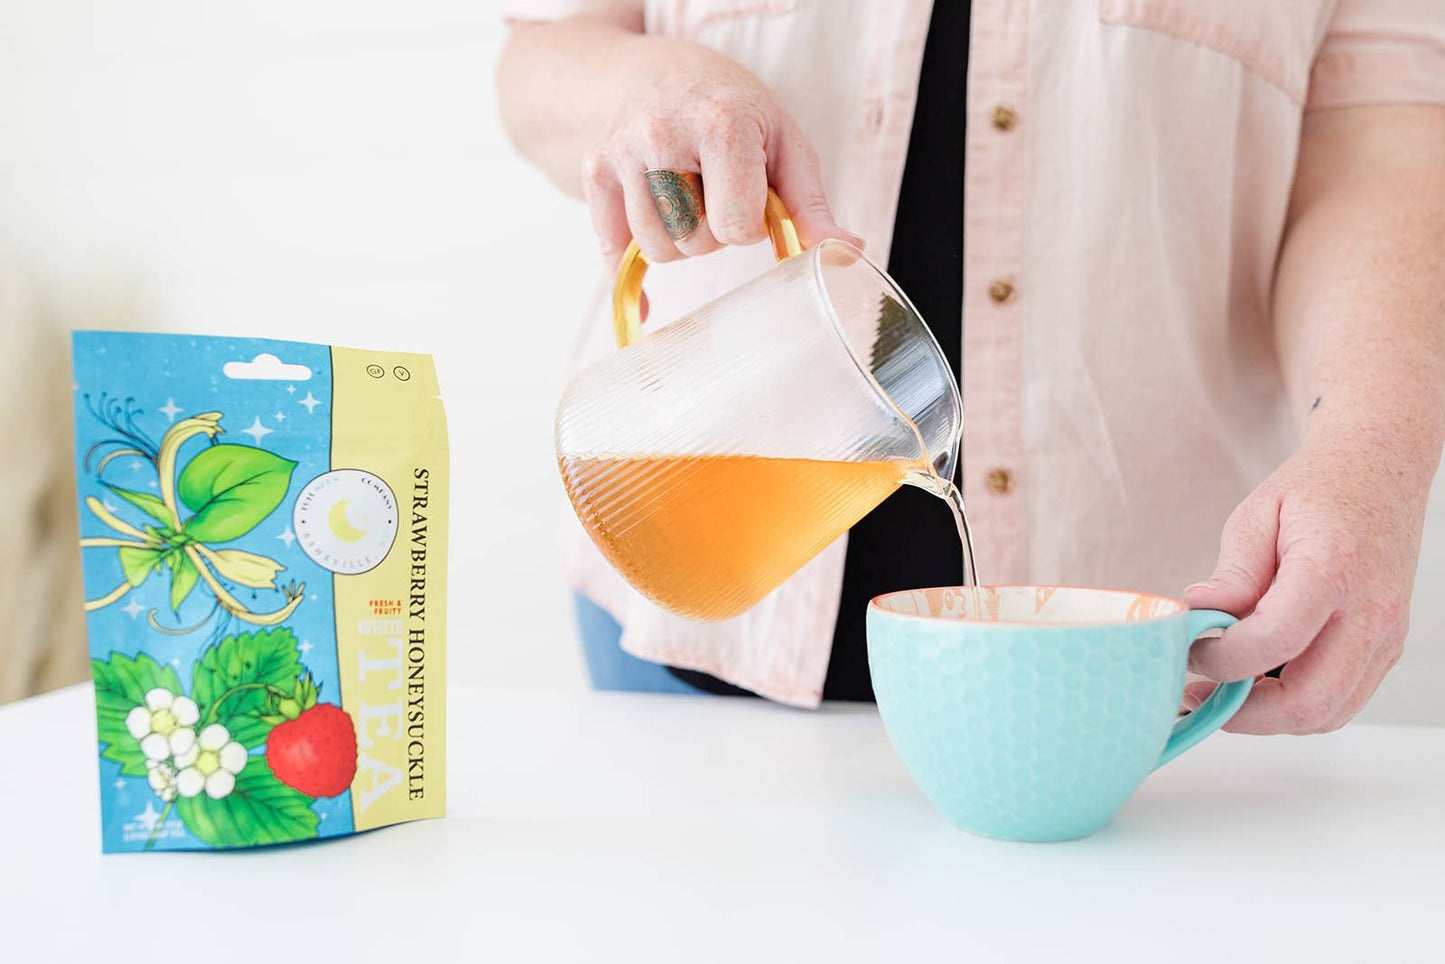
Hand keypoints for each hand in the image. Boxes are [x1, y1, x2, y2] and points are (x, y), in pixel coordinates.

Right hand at [579, 37, 859, 266]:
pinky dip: (633, 263)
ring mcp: (621, 154)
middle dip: (712, 231)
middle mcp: (663, 136)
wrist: (653, 72)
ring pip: (657, 251)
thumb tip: (849, 253)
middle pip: (696, 243)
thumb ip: (811, 205)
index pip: (737, 228)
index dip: (749, 225)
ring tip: (685, 197)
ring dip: (679, 240)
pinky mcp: (592, 173)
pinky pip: (614, 253)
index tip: (749, 196)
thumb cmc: (729, 108)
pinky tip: (646, 252)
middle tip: (714, 191)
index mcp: (721, 124)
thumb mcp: (782, 141)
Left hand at [1183, 427, 1431, 733]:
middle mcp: (1372, 611)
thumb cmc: (1316, 490)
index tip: (1191, 648)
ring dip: (1270, 716)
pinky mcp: (1386, 649)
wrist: (1379, 472)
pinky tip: (1259, 678)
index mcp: (1333, 568)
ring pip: (1329, 714)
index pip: (1276, 639)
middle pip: (1311, 702)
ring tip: (1225, 686)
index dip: (1223, 659)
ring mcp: (1387, 636)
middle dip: (1245, 713)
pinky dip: (1296, 704)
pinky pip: (1342, 700)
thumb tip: (1198, 616)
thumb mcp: (1256, 515)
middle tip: (1200, 692)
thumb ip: (1232, 573)